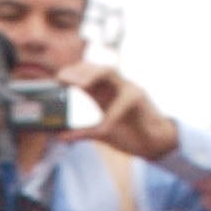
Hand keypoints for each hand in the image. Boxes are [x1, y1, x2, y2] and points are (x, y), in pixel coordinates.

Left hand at [57, 58, 178, 162]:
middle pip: (94, 67)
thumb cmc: (129, 133)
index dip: (73, 73)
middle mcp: (116, 86)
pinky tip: (103, 127)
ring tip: (80, 86)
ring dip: (93, 76)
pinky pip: (123, 103)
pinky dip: (112, 115)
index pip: (87, 74)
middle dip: (79, 70)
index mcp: (105, 91)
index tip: (57, 78)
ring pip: (110, 72)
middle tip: (63, 78)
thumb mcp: (101, 132)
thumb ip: (83, 130)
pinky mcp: (140, 100)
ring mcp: (129, 89)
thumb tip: (60, 135)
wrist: (154, 143)